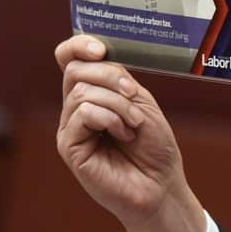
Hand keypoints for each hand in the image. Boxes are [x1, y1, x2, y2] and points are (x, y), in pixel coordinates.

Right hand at [55, 35, 205, 231]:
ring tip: (134, 126)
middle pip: (76, 70)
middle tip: (134, 97)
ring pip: (83, 92)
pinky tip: (124, 135)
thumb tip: (92, 57)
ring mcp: (70, 128)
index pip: (70, 59)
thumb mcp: (141, 104)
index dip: (78, 45)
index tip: (100, 48)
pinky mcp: (69, 147)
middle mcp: (76, 109)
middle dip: (111, 77)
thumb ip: (117, 80)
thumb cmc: (155, 148)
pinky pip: (82, 114)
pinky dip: (110, 118)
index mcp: (93, 94)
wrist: (161, 185)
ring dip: (119, 105)